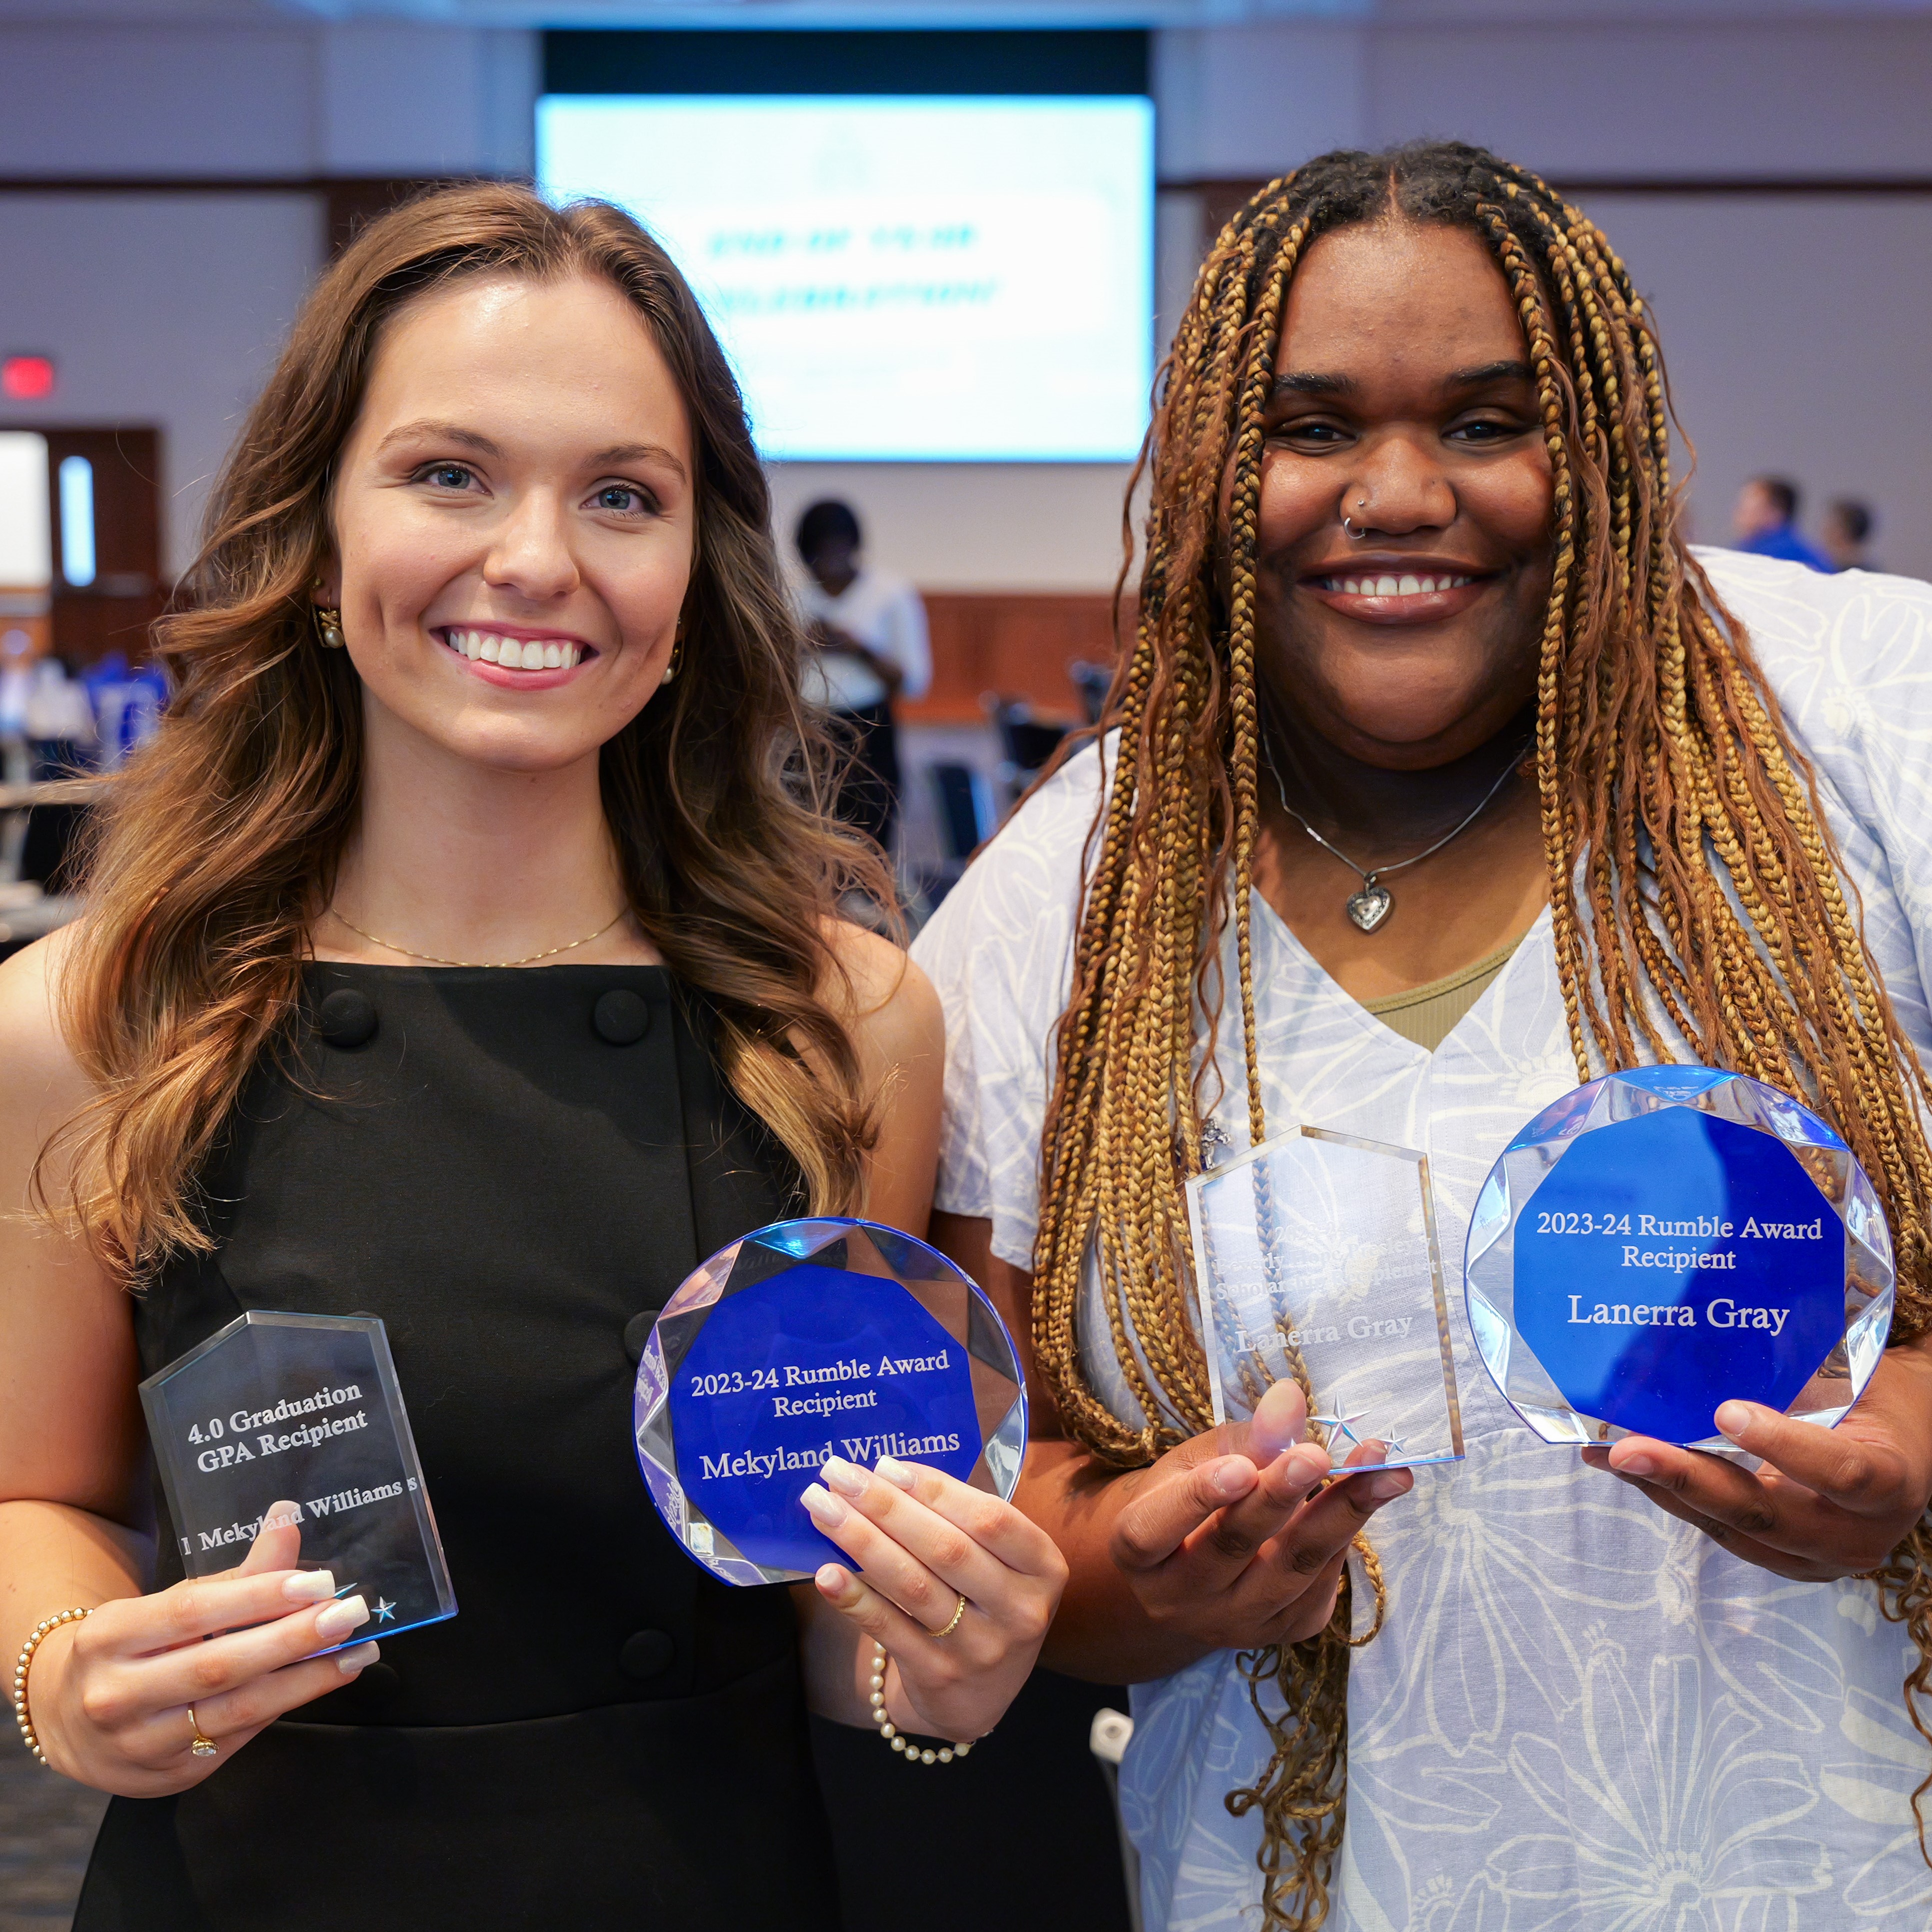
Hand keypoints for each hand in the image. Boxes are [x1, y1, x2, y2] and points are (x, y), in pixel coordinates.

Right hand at [30, 1501, 379, 1795]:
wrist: (65, 1716)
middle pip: (218, 1667)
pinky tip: (319, 1681)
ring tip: (356, 1654)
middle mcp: (116, 1694)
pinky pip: (236, 1737)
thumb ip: (238, 1574)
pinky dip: (283, 1707)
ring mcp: (139, 1743)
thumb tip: (289, 1519)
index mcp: (110, 1636)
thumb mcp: (170, 1603)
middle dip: (294, 1640)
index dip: (259, 1597)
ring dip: (306, 1682)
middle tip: (350, 1614)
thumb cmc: (132, 1646)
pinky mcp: (168, 1775)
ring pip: (234, 1711)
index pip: (193, 1613)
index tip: (318, 1582)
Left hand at [802, 1454, 1066, 1744]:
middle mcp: (1020, 1610)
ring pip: (913, 1585)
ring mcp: (981, 1648)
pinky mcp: (939, 1676)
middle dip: (886, 1505)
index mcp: (1044, 1567)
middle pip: (946, 1548)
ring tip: (822, 1508)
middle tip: (837, 1474)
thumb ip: (959, 1520)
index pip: (989, 1518)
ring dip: (861, 1540)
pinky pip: (889, 1629)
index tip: (885, 1465)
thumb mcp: (999, 1564)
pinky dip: (855, 1598)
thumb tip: (885, 1474)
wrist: (981, 1696)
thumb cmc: (985, 1602)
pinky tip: (825, 1573)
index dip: (936, 1489)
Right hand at [1107, 1378, 1412, 1649]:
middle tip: (1317, 1454)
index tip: (1240, 1467)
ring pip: (1291, 1571)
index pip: (1155, 1528)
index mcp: (1137, 1551)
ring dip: (1342, 1515)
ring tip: (1384, 1472)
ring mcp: (1233, 1624)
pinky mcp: (1282, 1632)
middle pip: (1232, 1547)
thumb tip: (1291, 1397)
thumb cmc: (1188, 1497)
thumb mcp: (1200, 1459)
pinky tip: (1371, 1494)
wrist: (1195, 1569)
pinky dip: (1346, 1536)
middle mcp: (1178, 1599)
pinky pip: (1320, 1586)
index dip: (1197, 1499)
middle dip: (1279, 1496)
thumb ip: (1246, 1436)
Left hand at [1581, 1335, 1931, 1579]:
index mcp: (1890, 1482)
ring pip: (1731, 1528)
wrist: (1900, 1449)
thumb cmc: (1874, 1399)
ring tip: (1607, 1454)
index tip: (1726, 1410)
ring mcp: (1814, 1557)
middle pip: (1766, 1513)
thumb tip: (1720, 1333)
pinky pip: (1719, 1531)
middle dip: (1689, 1480)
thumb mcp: (1854, 1381)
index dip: (1784, 1445)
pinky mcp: (1779, 1560)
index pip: (1842, 1472)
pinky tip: (1625, 1467)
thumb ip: (1804, 1375)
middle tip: (1627, 1450)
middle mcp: (1855, 1535)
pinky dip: (1670, 1497)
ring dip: (1663, 1490)